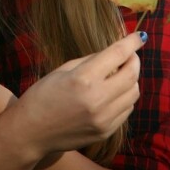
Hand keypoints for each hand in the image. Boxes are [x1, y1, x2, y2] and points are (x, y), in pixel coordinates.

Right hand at [11, 31, 145, 157]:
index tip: (139, 37)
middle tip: (129, 55)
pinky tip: (113, 94)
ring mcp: (104, 119)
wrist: (31, 132)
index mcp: (83, 79)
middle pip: (132, 74)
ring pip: (134, 93)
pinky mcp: (106, 132)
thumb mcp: (62, 70)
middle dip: (134, 60)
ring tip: (119, 75)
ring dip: (131, 80)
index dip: (131, 43)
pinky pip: (126, 110)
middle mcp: (97, 100)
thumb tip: (114, 53)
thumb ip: (90, 61)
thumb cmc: (41, 96)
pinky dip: (124, 98)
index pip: (117, 55)